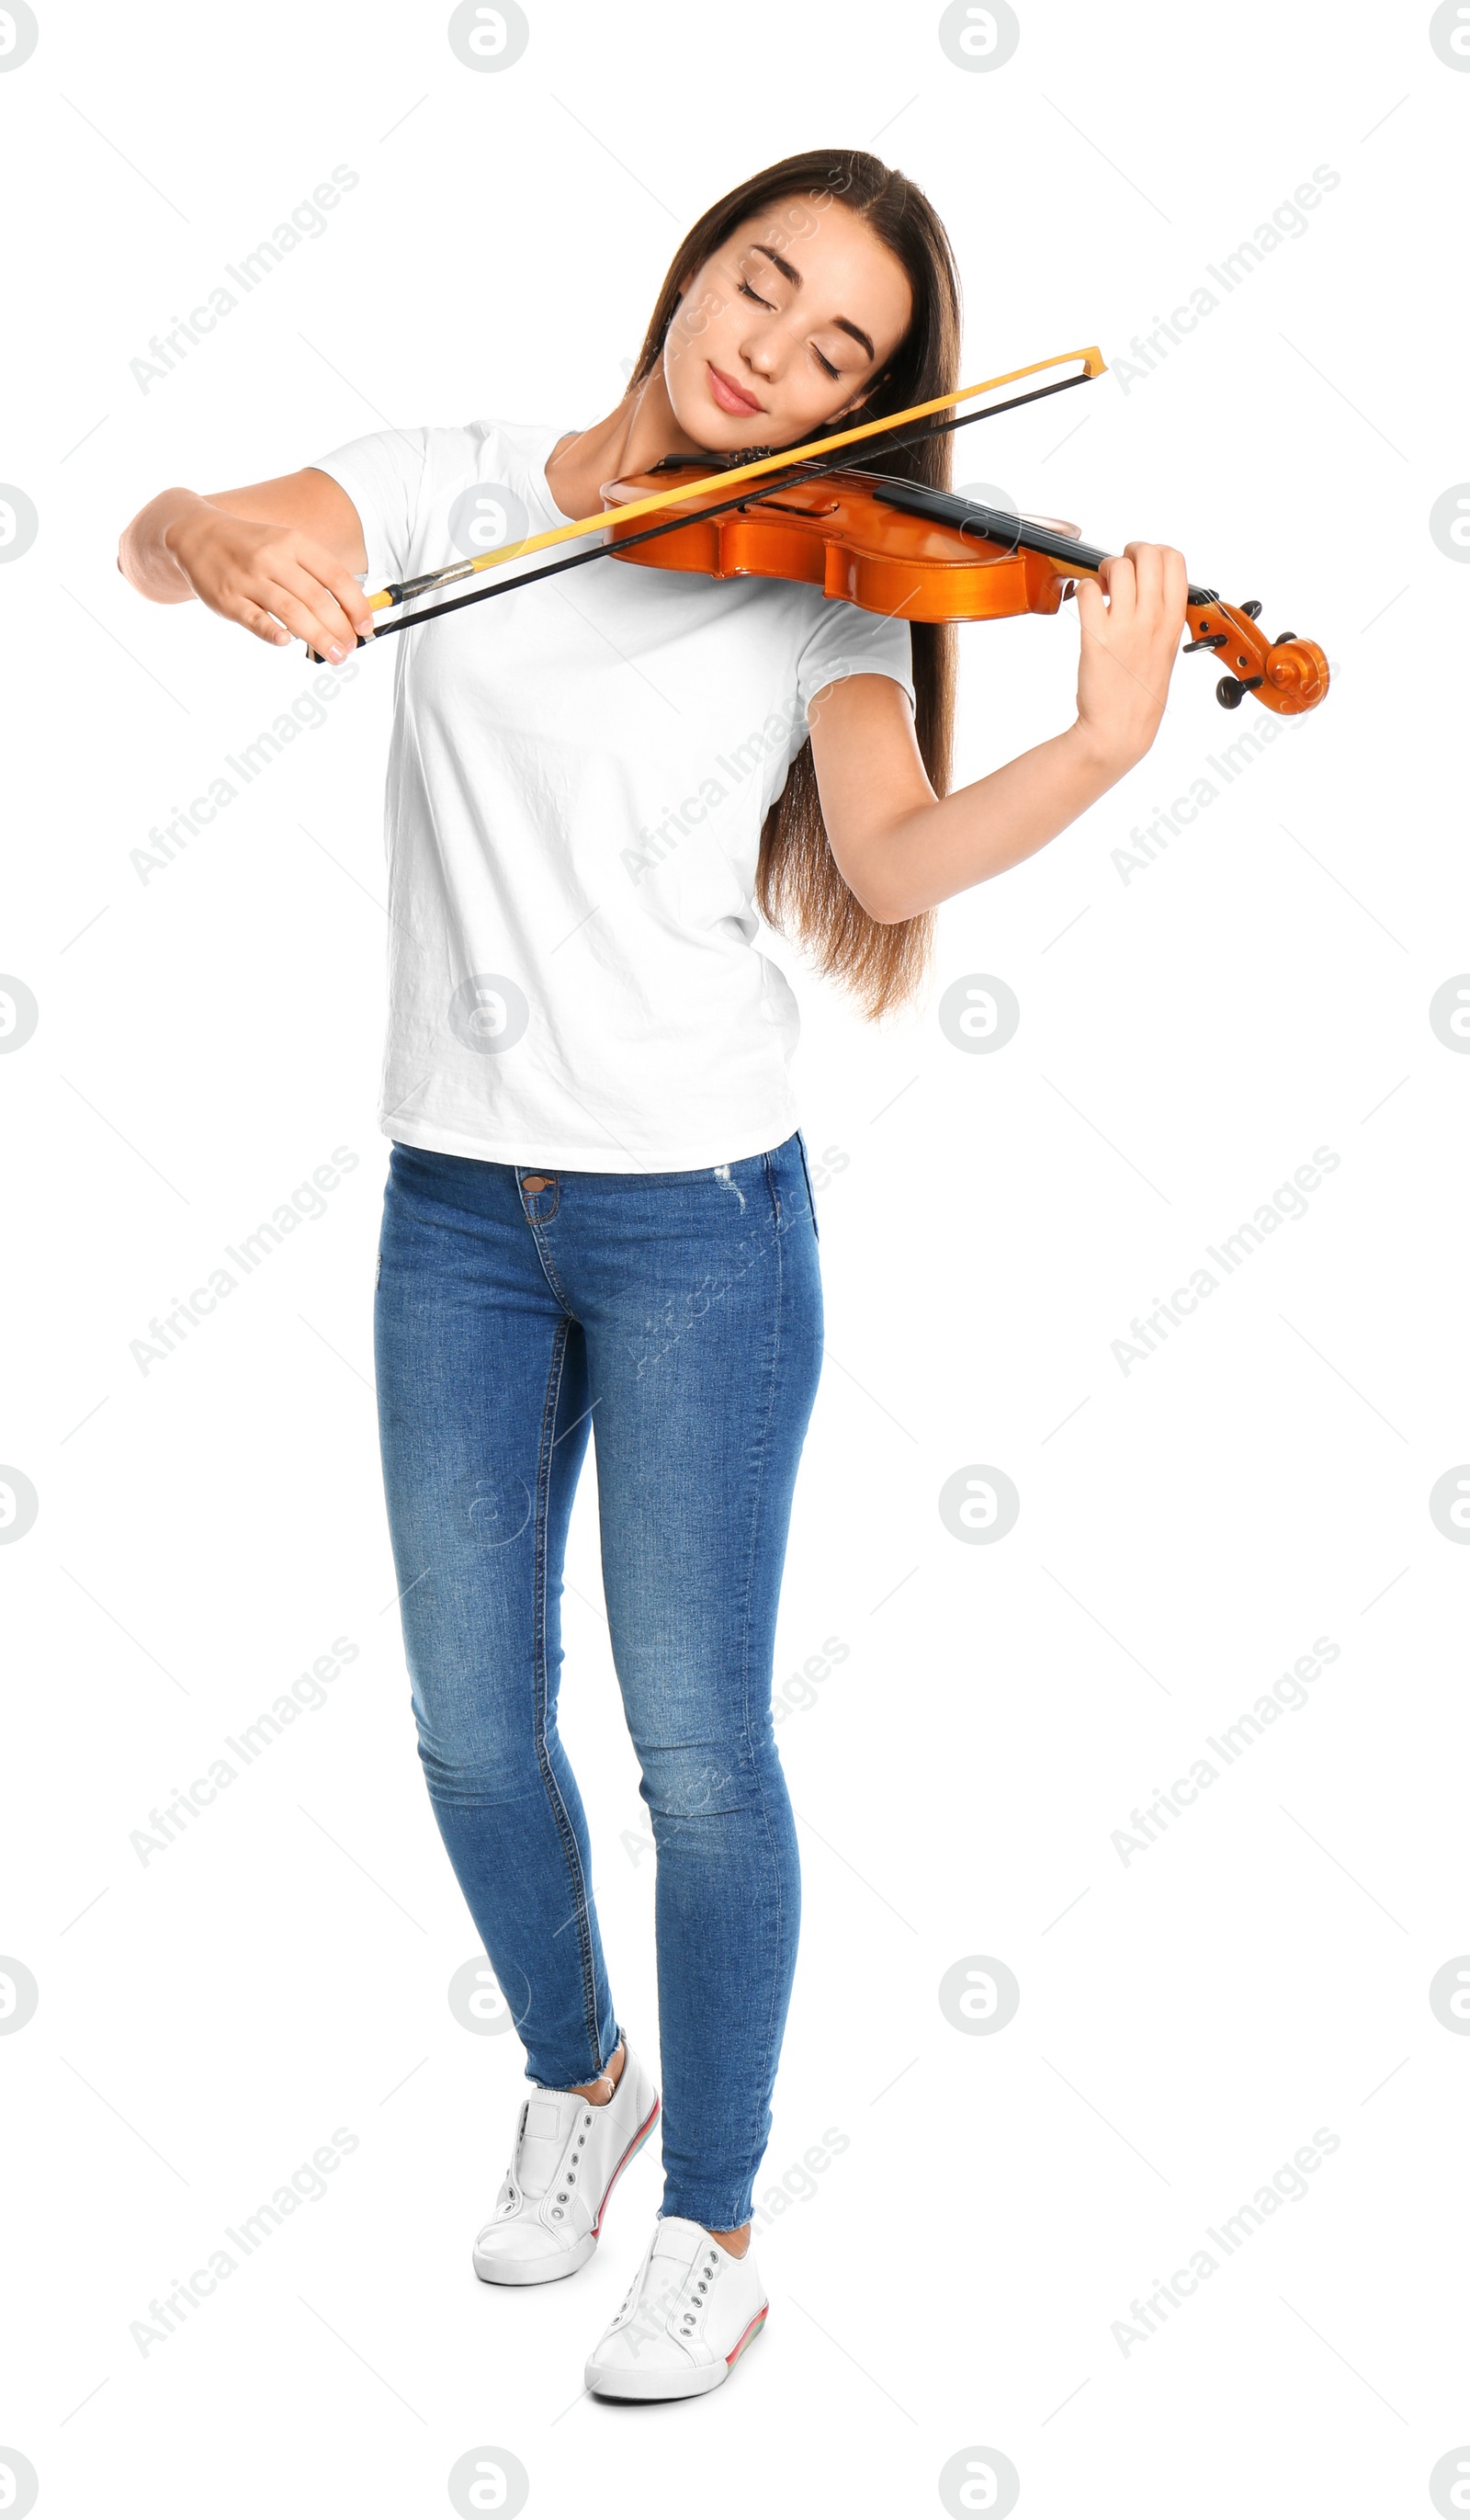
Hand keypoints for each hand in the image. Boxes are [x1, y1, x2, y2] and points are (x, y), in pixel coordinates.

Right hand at [161, 500, 374, 659]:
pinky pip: (255, 619)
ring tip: (335, 654)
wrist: (196, 535)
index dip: (356, 605)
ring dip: (319, 637)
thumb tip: (349, 611)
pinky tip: (287, 642)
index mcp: (293, 542)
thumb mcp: (283, 544)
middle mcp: (272, 558)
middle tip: (350, 648)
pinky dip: (272, 632)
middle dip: (340, 628)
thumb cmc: (249, 547)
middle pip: (317, 599)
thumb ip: (313, 573)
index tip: (366, 626)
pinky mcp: (228, 599)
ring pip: (292, 611)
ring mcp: (249, 579)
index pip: (335, 576)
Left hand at [1071, 541, 1187, 774]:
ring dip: (1104, 570)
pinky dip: (1081, 590)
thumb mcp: (1166, 651)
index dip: (1154, 552)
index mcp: (1174, 621)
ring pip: (1117, 567)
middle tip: (1117, 570)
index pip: (1175, 560)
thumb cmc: (1140, 695)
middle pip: (1147, 554)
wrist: (1119, 730)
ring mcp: (1125, 627)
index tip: (1142, 564)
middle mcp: (1153, 619)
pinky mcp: (1096, 637)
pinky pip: (1086, 591)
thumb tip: (1147, 586)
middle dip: (1128, 553)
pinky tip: (1085, 606)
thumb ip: (1162, 616)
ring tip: (1100, 590)